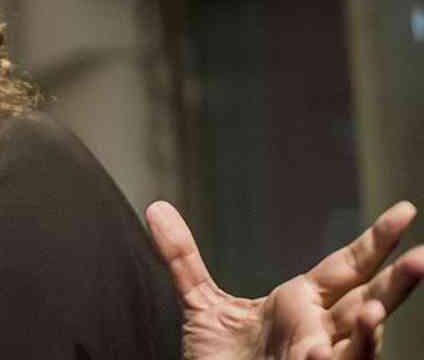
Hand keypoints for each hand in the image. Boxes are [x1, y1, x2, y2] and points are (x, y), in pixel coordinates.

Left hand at [146, 201, 423, 358]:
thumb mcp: (200, 303)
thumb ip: (182, 257)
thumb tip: (156, 209)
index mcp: (302, 304)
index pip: (347, 267)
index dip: (376, 242)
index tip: (406, 211)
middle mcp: (318, 331)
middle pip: (367, 303)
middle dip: (397, 283)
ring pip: (357, 348)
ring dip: (372, 332)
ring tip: (378, 311)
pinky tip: (326, 354)